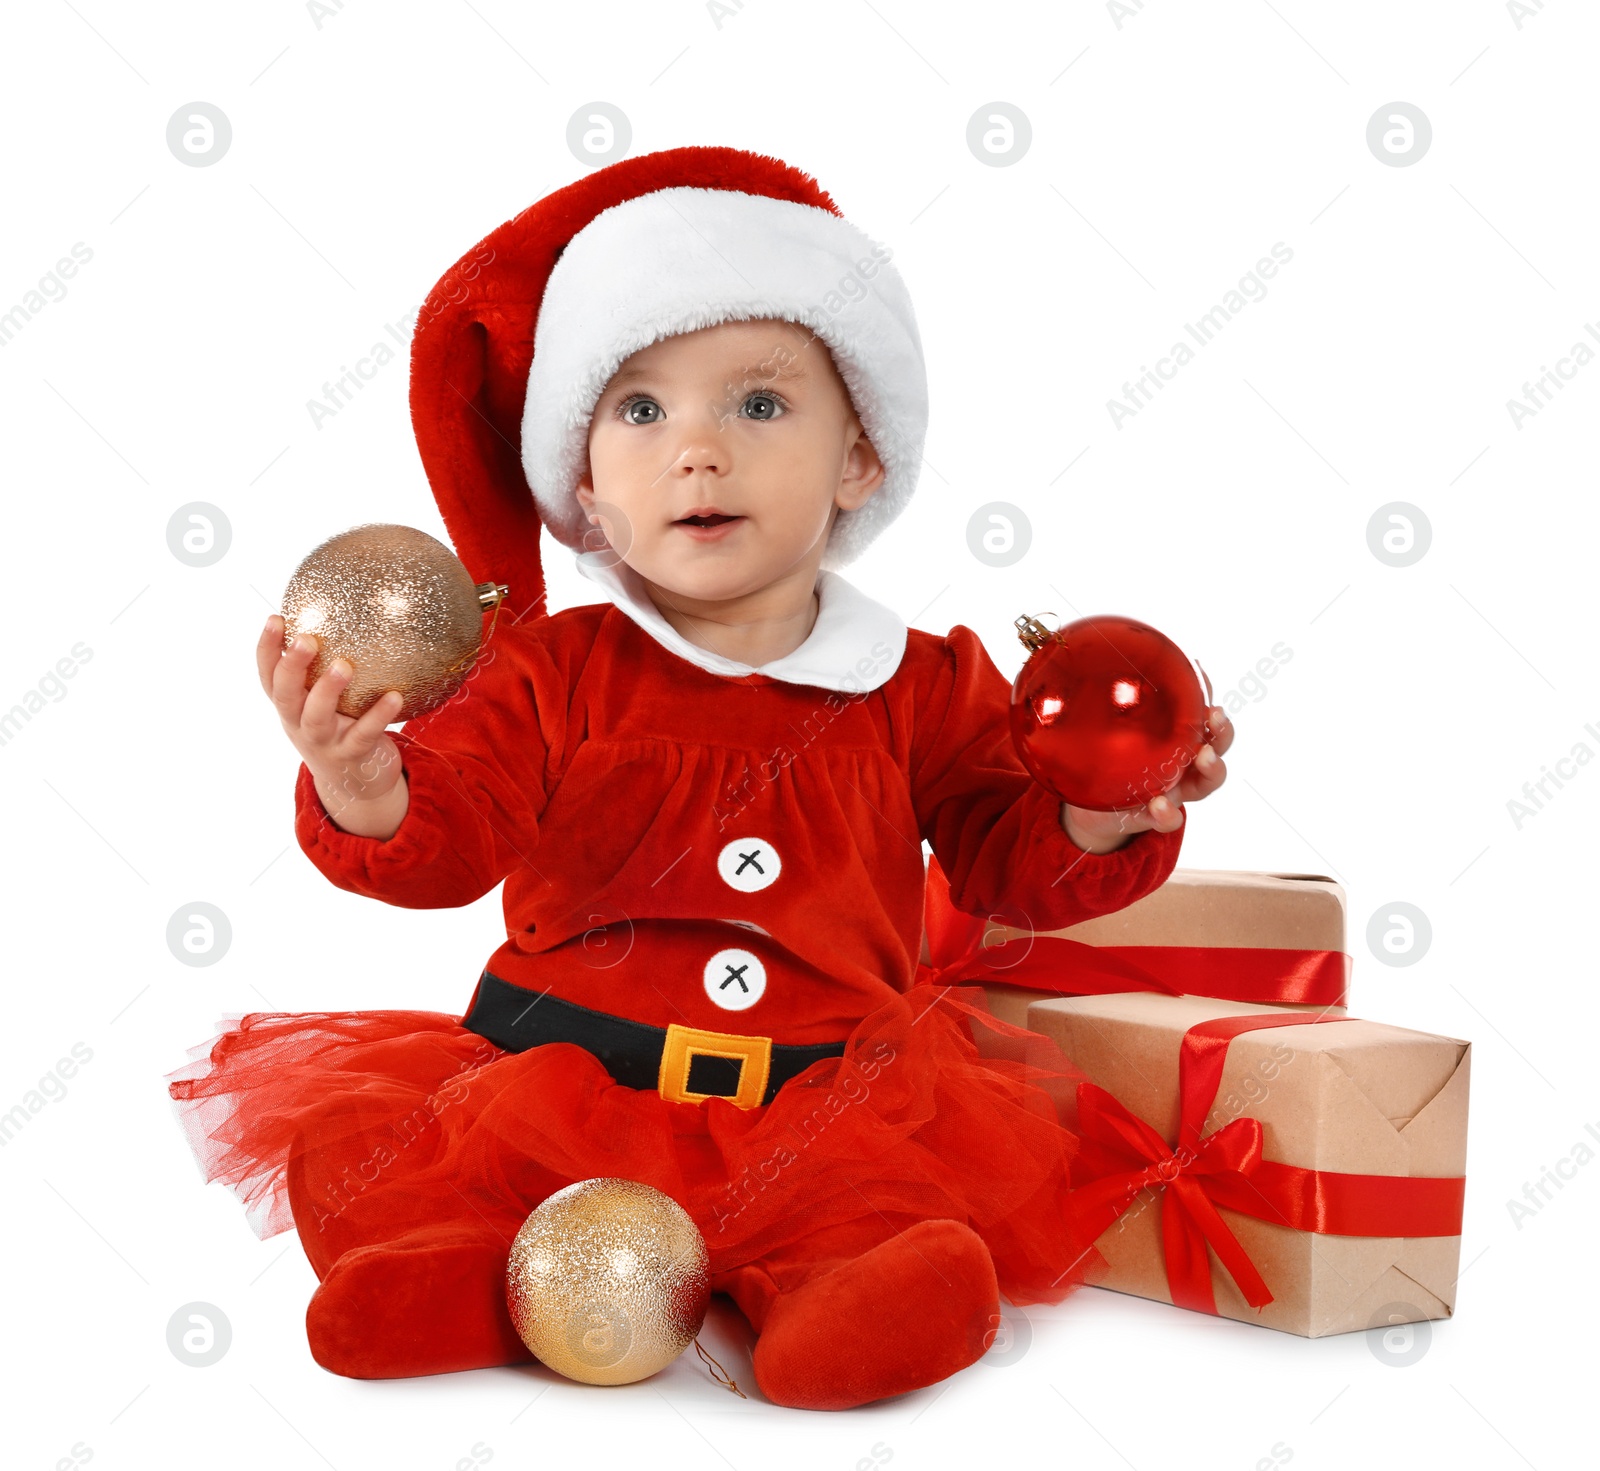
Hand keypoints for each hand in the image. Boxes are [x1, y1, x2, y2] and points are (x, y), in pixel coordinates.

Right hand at [257, 614, 407, 831]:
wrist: (357, 785)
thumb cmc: (341, 728)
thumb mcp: (325, 701)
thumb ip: (326, 668)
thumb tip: (342, 614)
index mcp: (290, 706)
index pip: (269, 676)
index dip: (267, 649)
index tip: (276, 618)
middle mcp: (299, 724)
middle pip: (286, 695)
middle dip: (291, 666)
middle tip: (305, 639)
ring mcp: (324, 743)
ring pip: (317, 717)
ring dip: (327, 690)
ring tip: (344, 665)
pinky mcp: (352, 756)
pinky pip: (365, 734)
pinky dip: (379, 715)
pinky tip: (395, 695)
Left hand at [1061, 705, 1232, 853]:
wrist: (1094, 810)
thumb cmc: (1110, 763)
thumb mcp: (1112, 733)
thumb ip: (1116, 708)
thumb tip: (1107, 664)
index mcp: (1176, 743)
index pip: (1204, 723)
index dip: (1214, 710)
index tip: (1211, 695)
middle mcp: (1183, 767)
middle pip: (1215, 749)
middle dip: (1221, 734)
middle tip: (1215, 719)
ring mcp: (1173, 793)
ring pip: (1205, 784)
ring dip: (1212, 769)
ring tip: (1204, 757)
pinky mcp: (1154, 817)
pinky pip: (1169, 819)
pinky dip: (1168, 813)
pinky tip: (1159, 804)